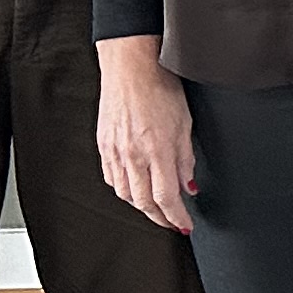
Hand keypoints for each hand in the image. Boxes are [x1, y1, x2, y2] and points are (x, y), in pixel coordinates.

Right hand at [95, 38, 197, 233]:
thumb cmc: (160, 87)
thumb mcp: (185, 123)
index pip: (167, 198)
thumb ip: (186, 159)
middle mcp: (133, 154)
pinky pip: (112, 178)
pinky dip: (125, 189)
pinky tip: (135, 188)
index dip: (176, 217)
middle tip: (172, 223)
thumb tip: (189, 186)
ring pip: (126, 194)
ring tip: (156, 208)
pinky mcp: (103, 145)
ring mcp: (115, 151)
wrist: (131, 67)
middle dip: (160, 219)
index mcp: (157, 149)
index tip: (185, 225)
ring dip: (142, 207)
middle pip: (144, 203)